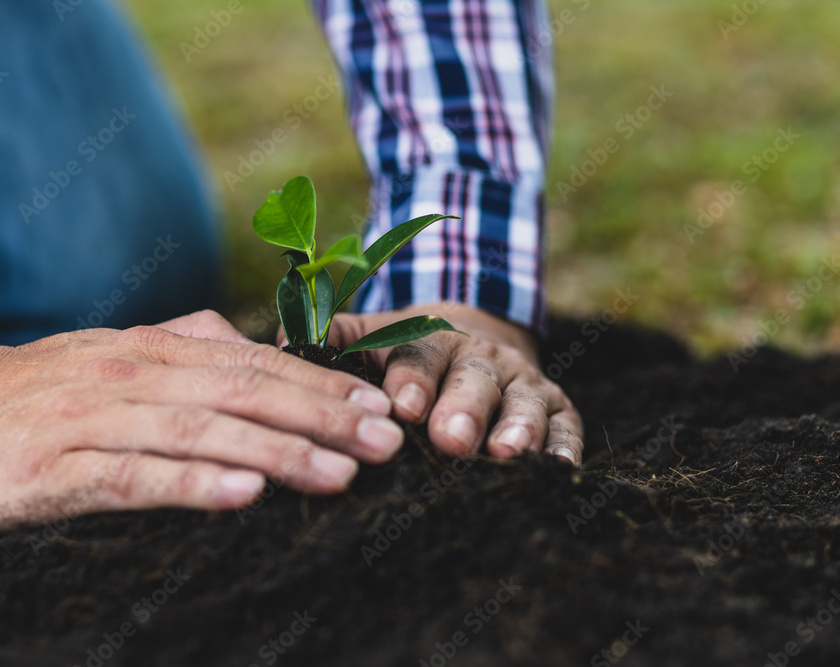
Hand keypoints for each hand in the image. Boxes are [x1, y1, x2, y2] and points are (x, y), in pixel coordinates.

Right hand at [0, 311, 405, 535]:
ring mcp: (92, 419)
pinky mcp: (54, 469)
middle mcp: (131, 374)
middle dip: (320, 417)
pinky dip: (191, 484)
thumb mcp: (118, 355)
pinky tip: (244, 496)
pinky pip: (132, 477)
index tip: (380, 407)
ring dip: (275, 450)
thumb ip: (184, 346)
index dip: (321, 385)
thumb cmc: (40, 389)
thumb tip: (250, 342)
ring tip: (338, 473)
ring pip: (198, 432)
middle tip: (385, 444)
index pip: (254, 363)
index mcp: (153, 349)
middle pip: (242, 393)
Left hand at [323, 303, 583, 463]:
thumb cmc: (404, 358)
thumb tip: (279, 346)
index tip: (402, 406)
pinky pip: (566, 426)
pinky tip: (557, 470)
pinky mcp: (556, 409)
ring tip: (505, 453)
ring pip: (524, 403)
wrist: (472, 345)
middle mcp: (480, 360)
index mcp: (431, 342)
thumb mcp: (366, 341)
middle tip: (449, 438)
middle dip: (463, 408)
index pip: (421, 356)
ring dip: (517, 427)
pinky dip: (563, 446)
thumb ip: (327, 342)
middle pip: (475, 380)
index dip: (412, 379)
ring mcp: (522, 385)